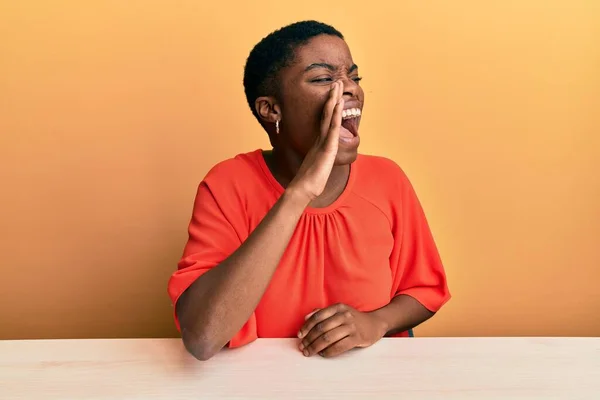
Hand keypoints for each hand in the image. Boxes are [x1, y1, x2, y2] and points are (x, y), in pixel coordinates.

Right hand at [287, 81, 343, 201]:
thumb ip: (319, 161)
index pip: (325, 121)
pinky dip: (336, 115)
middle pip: (327, 114)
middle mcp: (320, 139)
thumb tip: (320, 162)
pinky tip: (339, 104)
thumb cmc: (308, 182)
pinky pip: (333, 129)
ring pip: (329, 117)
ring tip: (337, 86)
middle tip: (335, 83)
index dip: (329, 107)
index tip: (333, 95)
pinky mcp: (327, 148)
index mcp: (319, 143)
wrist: (302, 189)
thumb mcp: (317, 168)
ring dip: (334, 101)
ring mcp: (323, 143)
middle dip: (332, 98)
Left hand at [297, 303, 386, 357]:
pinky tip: (323, 354)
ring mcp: (351, 327)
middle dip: (309, 339)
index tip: (300, 335)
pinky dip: (328, 352)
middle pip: (321, 328)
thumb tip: (306, 318)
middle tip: (302, 347)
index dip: (306, 327)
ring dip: (316, 347)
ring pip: (328, 338)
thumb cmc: (353, 319)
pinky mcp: (357, 338)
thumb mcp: (339, 311)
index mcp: (338, 308)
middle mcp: (344, 315)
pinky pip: (339, 347)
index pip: (317, 317)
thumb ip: (323, 313)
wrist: (375, 324)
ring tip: (309, 352)